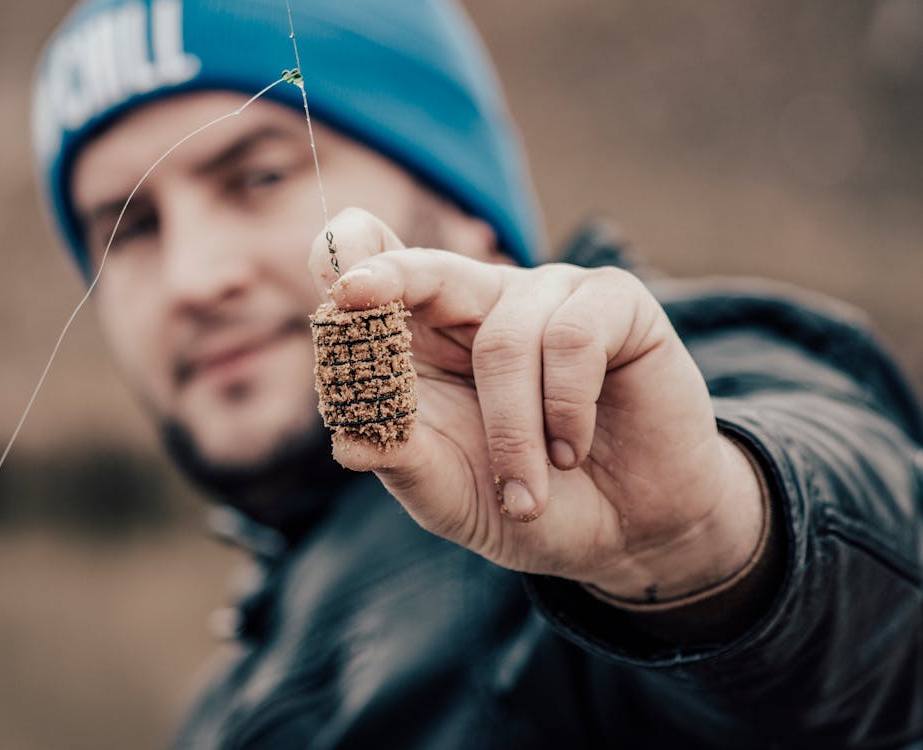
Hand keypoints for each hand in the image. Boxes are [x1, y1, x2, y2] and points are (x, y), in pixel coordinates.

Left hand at [308, 209, 764, 600]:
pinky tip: (570, 450)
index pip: (378, 279)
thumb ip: (403, 462)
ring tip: (527, 487)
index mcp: (426, 342)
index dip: (349, 267)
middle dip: (388, 281)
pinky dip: (565, 409)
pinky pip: (573, 337)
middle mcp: (479, 305)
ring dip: (512, 431)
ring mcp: (547, 297)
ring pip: (504, 337)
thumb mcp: (451, 496)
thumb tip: (344, 441)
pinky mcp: (613, 305)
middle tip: (351, 297)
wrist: (627, 534)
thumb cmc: (527, 504)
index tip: (333, 293)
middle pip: (424, 268)